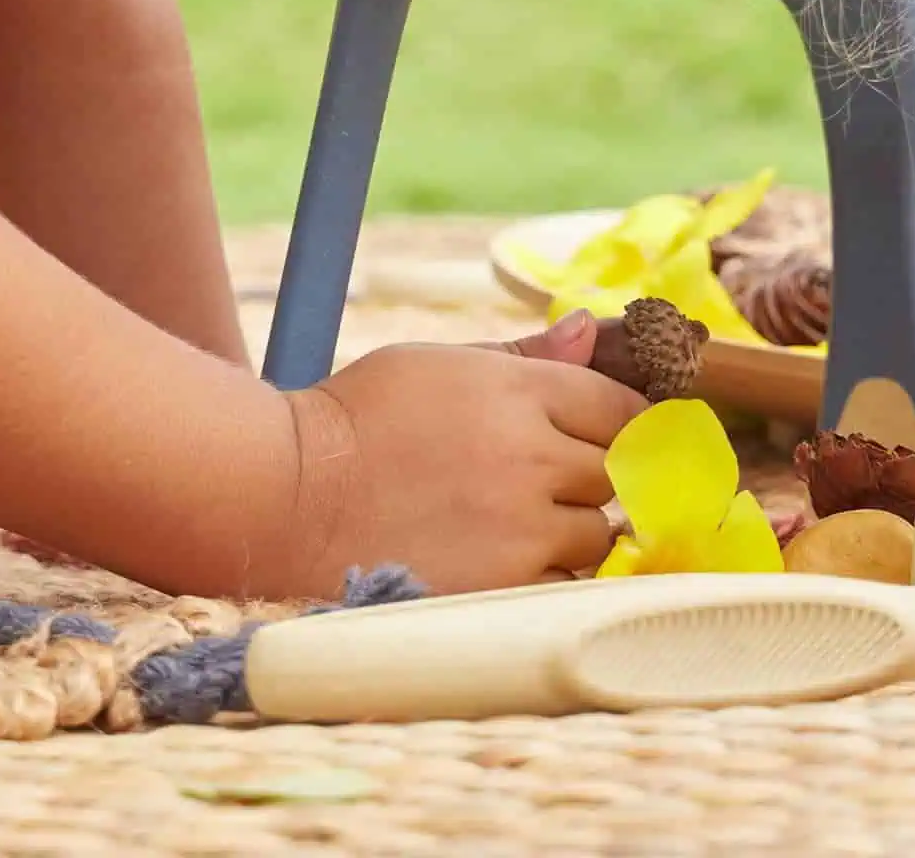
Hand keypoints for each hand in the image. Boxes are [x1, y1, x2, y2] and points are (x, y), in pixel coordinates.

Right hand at [278, 313, 644, 595]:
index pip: (616, 407)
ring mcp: (520, 529)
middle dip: (593, 473)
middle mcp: (529, 457)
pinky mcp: (503, 588)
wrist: (291, 497)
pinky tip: (505, 559)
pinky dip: (548, 573)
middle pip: (613, 470)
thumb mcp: (439, 363)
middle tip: (548, 478)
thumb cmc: (362, 418)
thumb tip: (591, 326)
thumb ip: (523, 353)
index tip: (610, 433)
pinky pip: (564, 582)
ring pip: (596, 533)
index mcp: (515, 391)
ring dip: (574, 527)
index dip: (623, 420)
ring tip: (518, 520)